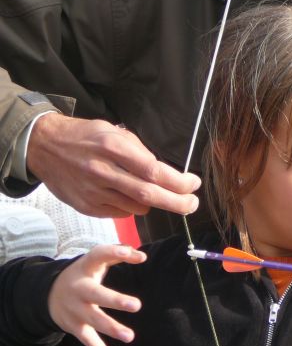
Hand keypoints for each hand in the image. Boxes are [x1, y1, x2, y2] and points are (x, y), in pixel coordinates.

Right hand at [27, 112, 200, 216]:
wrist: (43, 146)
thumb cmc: (84, 136)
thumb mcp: (113, 132)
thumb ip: (139, 152)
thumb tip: (166, 173)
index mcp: (113, 147)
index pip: (154, 171)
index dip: (179, 182)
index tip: (193, 184)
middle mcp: (103, 170)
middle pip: (149, 195)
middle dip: (177, 202)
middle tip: (192, 204)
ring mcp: (93, 191)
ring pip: (137, 207)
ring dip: (154, 203)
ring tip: (156, 193)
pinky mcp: (86, 206)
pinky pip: (121, 213)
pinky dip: (133, 207)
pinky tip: (129, 195)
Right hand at [48, 244, 146, 345]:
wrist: (48, 294)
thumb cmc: (84, 274)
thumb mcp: (96, 261)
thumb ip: (119, 255)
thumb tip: (143, 257)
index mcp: (85, 267)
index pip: (98, 256)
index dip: (113, 253)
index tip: (131, 254)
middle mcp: (79, 289)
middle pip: (96, 294)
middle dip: (115, 300)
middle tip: (136, 305)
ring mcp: (75, 309)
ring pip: (93, 320)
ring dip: (112, 328)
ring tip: (130, 336)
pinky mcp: (75, 326)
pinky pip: (88, 340)